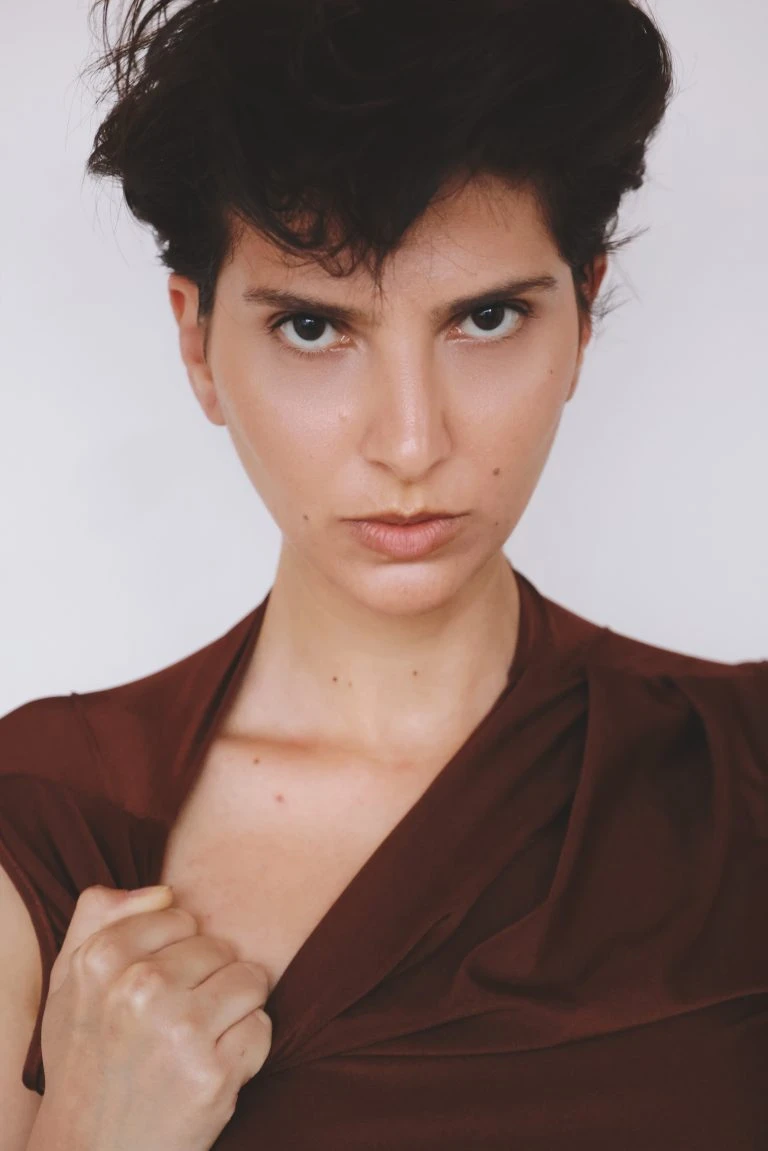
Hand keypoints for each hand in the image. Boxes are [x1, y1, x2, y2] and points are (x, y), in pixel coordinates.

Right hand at [38, 884, 271, 1150]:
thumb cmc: (86, 1063)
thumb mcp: (69, 985)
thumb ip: (99, 918)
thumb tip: (164, 891)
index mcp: (101, 960)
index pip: (180, 914)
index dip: (176, 951)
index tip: (156, 987)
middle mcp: (139, 989)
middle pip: (219, 946)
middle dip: (209, 980)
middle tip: (176, 1023)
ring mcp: (180, 1032)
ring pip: (250, 980)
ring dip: (235, 1011)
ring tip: (199, 1041)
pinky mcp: (214, 1074)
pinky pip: (262, 1028)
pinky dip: (246, 1050)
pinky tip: (211, 1069)